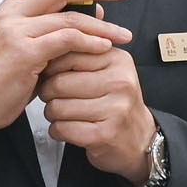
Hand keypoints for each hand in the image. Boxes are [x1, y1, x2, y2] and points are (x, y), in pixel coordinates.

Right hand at [0, 0, 130, 142]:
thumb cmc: (5, 75)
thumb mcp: (30, 43)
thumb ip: (56, 26)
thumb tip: (95, 12)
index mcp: (11, 7)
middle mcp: (13, 14)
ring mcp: (18, 31)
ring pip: (69, 18)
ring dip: (102, 26)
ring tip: (123, 34)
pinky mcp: (26, 52)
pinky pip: (66, 40)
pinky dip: (89, 42)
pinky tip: (104, 47)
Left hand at [37, 47, 157, 184]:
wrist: (138, 138)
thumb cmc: (115, 103)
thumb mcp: (107, 71)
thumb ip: (82, 56)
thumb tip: (48, 48)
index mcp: (118, 61)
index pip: (69, 54)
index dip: (51, 67)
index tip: (52, 76)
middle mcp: (120, 82)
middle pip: (59, 83)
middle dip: (47, 93)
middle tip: (54, 98)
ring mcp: (115, 109)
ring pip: (57, 108)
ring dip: (51, 114)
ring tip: (63, 114)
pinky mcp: (105, 134)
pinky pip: (62, 129)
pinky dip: (57, 131)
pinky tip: (67, 128)